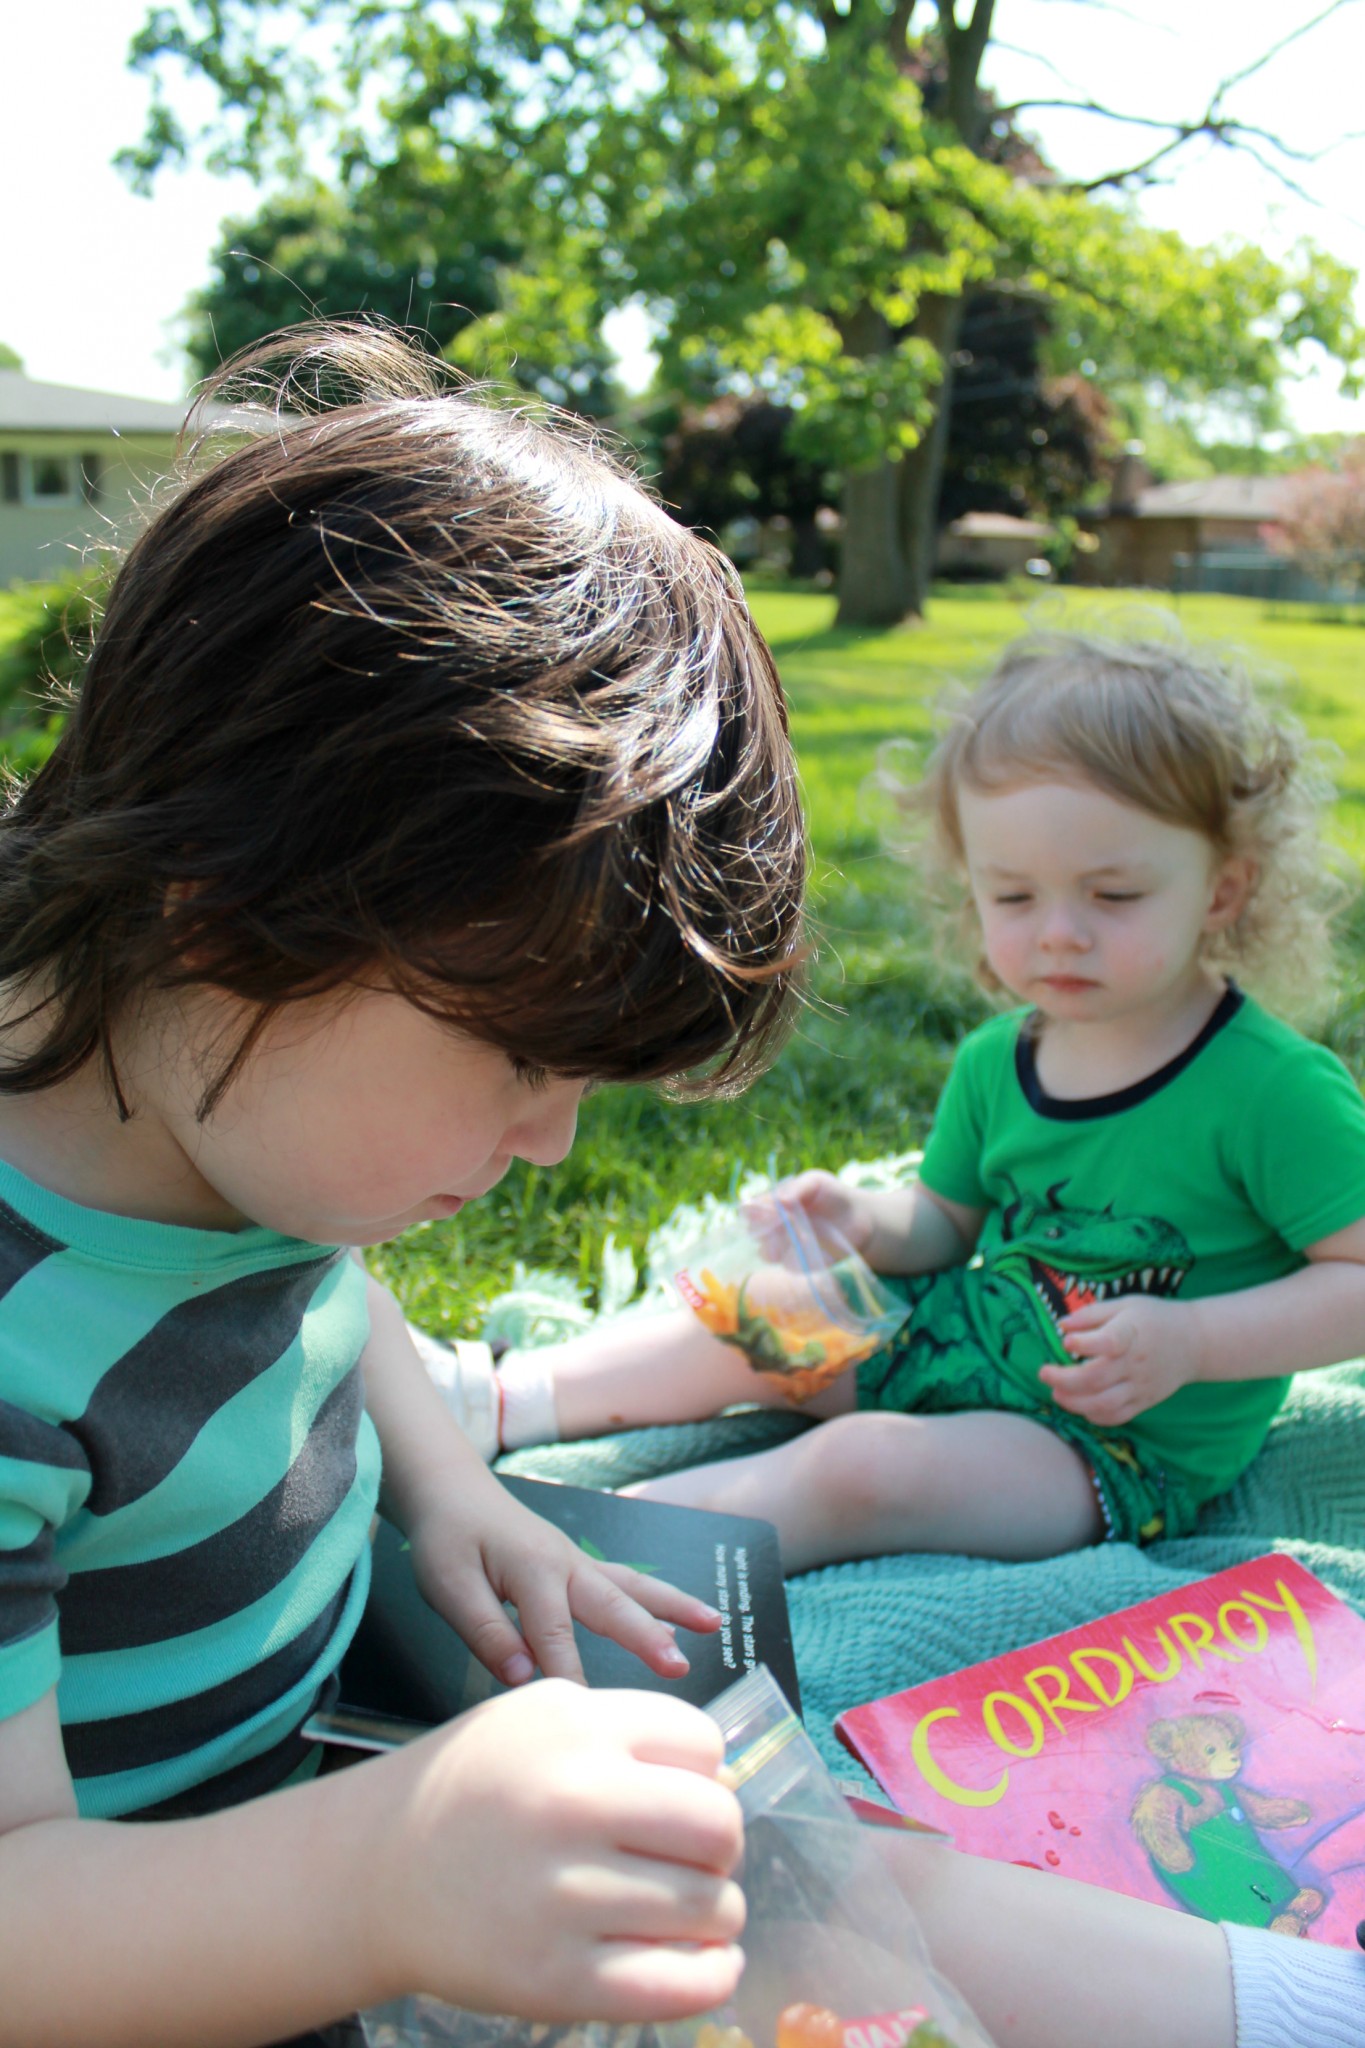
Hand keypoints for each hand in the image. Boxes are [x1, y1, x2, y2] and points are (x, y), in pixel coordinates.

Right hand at [371, 1682, 744, 2021]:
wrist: (374, 1872)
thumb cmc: (472, 1790)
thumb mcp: (539, 1719)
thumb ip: (629, 1734)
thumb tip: (727, 1783)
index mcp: (573, 1728)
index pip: (703, 1745)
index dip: (705, 1774)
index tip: (681, 1797)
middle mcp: (571, 1803)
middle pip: (718, 1824)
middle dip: (721, 1845)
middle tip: (695, 1859)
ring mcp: (563, 1896)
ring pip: (709, 1906)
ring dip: (717, 1912)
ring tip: (689, 1912)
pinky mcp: (555, 1980)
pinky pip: (678, 1985)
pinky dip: (710, 1977)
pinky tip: (704, 1963)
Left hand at [406, 1473, 721, 1687]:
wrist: (452, 1491)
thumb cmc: (447, 1538)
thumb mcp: (448, 1586)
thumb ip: (487, 1632)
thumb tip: (522, 1676)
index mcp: (533, 1571)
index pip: (554, 1639)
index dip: (568, 1680)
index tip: (587, 1719)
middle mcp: (566, 1563)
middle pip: (613, 1605)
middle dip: (647, 1637)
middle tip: (679, 1667)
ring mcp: (577, 1561)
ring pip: (632, 1586)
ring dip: (672, 1606)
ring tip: (713, 1624)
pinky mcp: (578, 1564)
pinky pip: (626, 1580)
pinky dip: (657, 1596)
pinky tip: (679, 1615)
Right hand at [745, 1169, 875, 1259]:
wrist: (859, 1219)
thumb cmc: (833, 1195)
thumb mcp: (816, 1182)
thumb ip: (798, 1188)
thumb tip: (779, 1199)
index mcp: (772, 1205)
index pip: (749, 1210)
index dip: (754, 1211)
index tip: (769, 1210)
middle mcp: (773, 1227)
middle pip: (754, 1233)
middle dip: (766, 1229)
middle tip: (788, 1222)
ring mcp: (784, 1247)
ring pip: (767, 1253)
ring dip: (780, 1247)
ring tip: (804, 1237)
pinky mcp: (798, 1264)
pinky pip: (788, 1266)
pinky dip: (795, 1260)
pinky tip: (811, 1249)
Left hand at [1040, 1295, 1204, 1425]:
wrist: (1195, 1342)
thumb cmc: (1155, 1318)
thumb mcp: (1126, 1305)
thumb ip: (1092, 1314)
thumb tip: (1062, 1326)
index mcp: (1132, 1334)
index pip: (1109, 1342)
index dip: (1085, 1343)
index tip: (1066, 1342)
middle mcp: (1136, 1363)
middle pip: (1097, 1379)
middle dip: (1064, 1380)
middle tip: (1043, 1373)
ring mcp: (1142, 1386)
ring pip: (1105, 1403)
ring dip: (1075, 1403)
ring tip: (1056, 1394)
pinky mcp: (1146, 1401)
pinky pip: (1119, 1416)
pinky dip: (1096, 1417)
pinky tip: (1081, 1407)